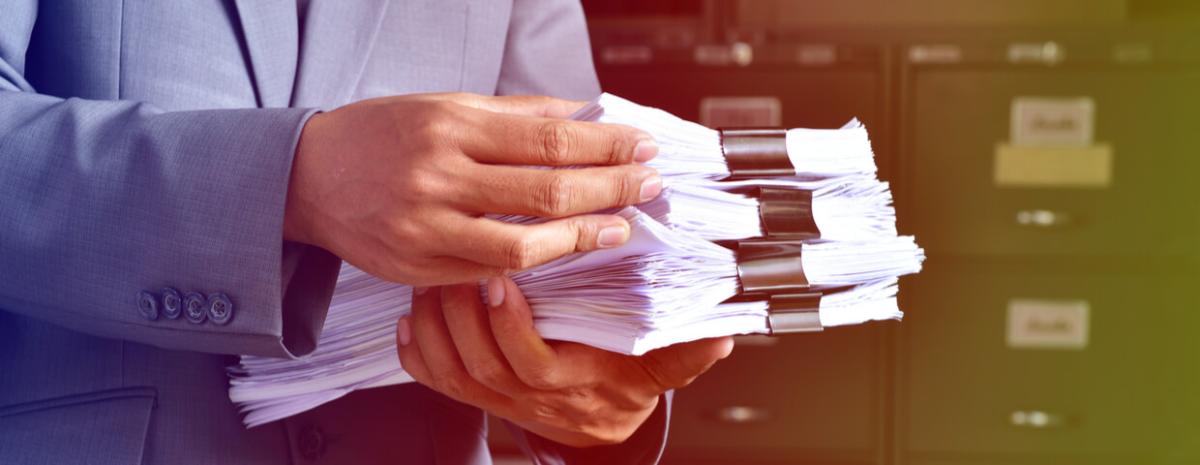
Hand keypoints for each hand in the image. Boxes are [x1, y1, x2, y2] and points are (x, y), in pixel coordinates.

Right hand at [284, 93, 661, 285]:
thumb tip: (589, 117)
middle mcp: (438, 176)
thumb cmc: (386, 134)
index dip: (606, 146)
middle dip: (610, 188)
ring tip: (620, 227)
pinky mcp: (418, 268)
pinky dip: (535, 261)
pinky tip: (564, 247)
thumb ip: (519, 115)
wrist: (308, 177)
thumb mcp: (448, 105)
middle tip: (649, 185)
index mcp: (451, 125)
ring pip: (523, 243)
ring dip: (582, 237)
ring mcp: (426, 228)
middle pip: (547, 190)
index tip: (644, 148)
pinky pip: (491, 270)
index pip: (550, 139)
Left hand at [396, 276, 732, 446]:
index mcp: (575, 386)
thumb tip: (724, 333)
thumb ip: (689, 351)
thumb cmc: (627, 381)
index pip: (534, 364)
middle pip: (482, 366)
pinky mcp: (478, 395)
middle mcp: (531, 400)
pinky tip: (410, 318)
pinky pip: (437, 382)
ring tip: (430, 278)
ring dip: (436, 327)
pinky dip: (418, 352)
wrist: (602, 421)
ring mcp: (500, 401)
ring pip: (453, 372)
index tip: (502, 279)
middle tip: (453, 263)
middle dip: (463, 317)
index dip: (511, 327)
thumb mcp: (664, 366)